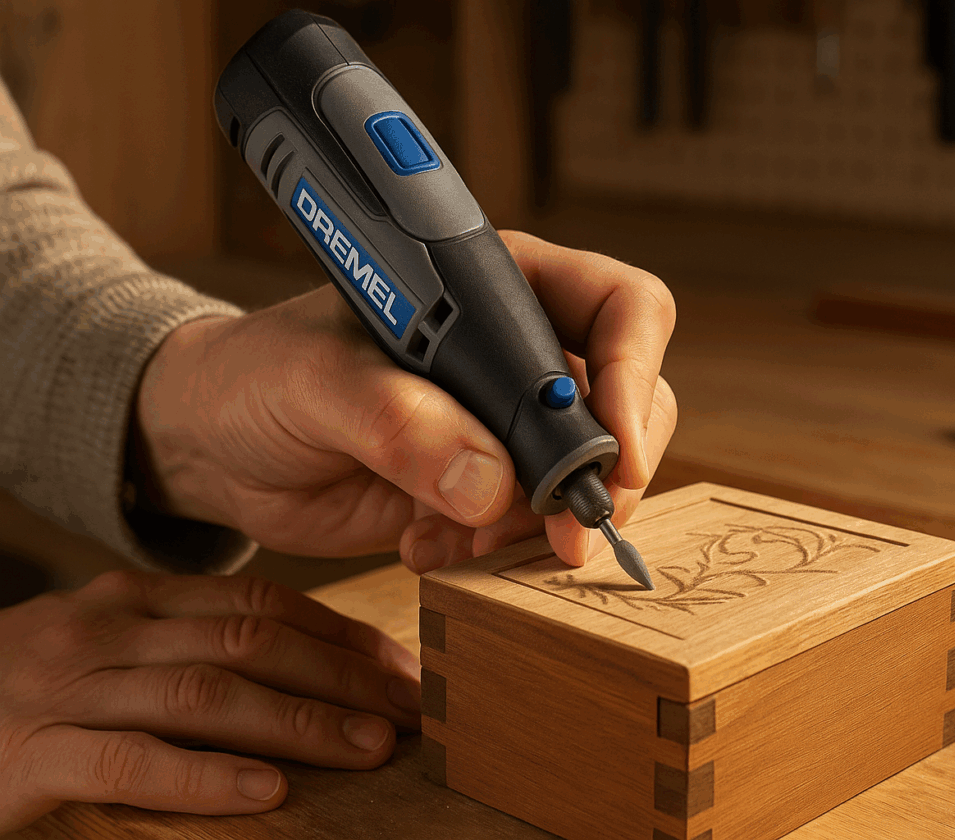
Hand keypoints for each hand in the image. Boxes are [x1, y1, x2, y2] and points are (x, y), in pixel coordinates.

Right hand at [0, 570, 422, 830]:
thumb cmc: (28, 694)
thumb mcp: (107, 649)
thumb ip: (188, 645)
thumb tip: (299, 671)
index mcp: (136, 600)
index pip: (262, 603)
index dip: (341, 635)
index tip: (401, 668)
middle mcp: (109, 631)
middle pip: (251, 641)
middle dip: (342, 676)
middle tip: (411, 711)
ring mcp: (69, 689)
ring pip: (206, 693)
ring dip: (299, 721)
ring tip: (369, 748)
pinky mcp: (32, 754)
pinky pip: (131, 763)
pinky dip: (205, 777)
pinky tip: (267, 794)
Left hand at [135, 232, 676, 570]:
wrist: (215, 446)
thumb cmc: (256, 376)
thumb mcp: (314, 382)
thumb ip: (399, 423)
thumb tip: (492, 485)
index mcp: (498, 290)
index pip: (619, 307)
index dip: (634, 373)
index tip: (615, 452)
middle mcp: (519, 354)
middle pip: (629, 401)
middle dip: (607, 474)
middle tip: (567, 531)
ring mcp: (508, 427)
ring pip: (591, 476)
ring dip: (544, 524)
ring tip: (458, 542)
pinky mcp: (486, 489)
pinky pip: (535, 528)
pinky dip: (498, 554)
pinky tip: (426, 548)